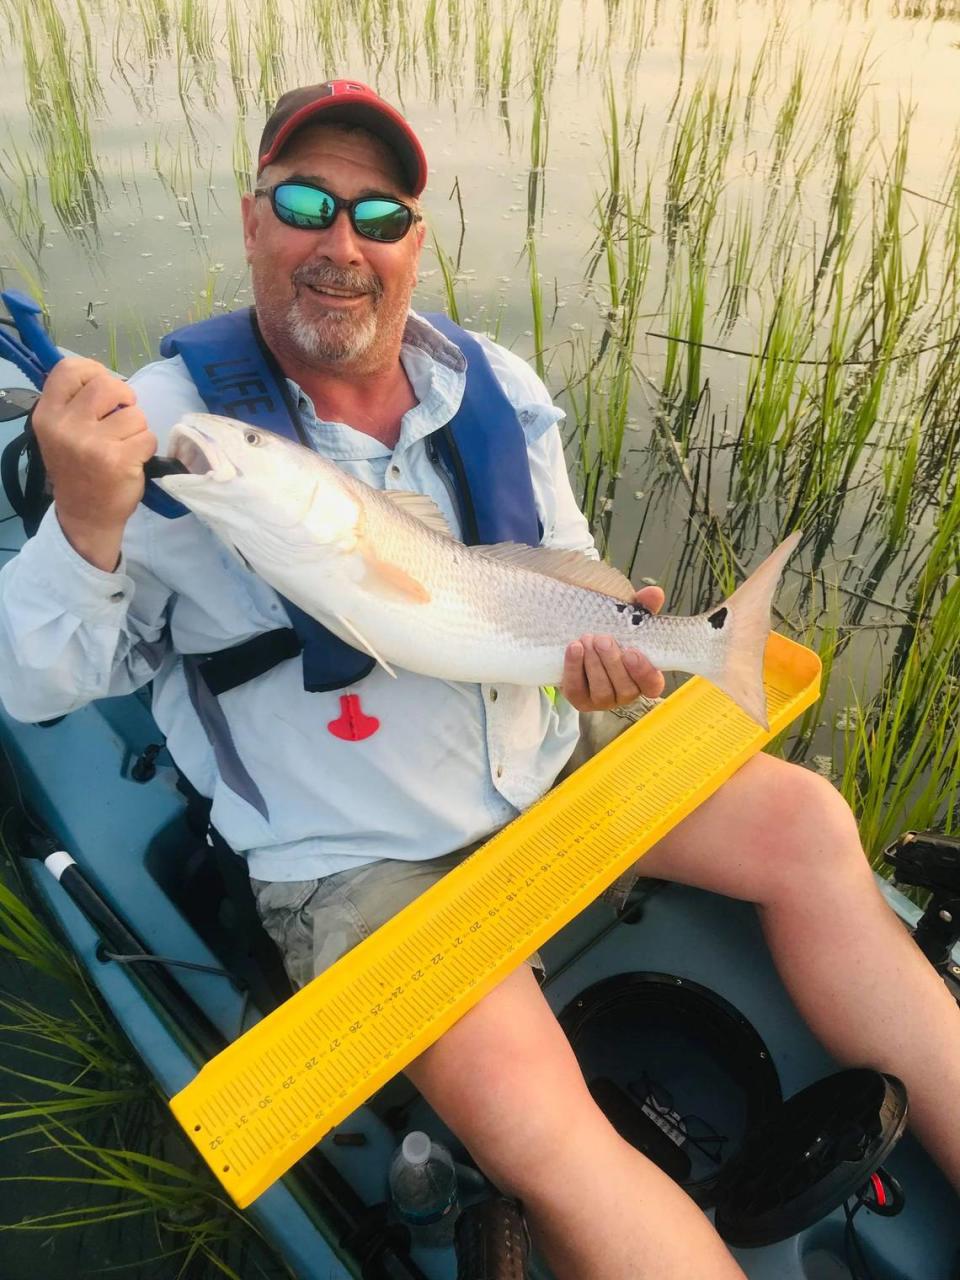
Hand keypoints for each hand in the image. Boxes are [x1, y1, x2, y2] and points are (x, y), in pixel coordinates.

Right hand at [31, 358, 155, 568]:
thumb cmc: (78, 469)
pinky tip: (133, 459)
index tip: (105, 389)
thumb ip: (76, 404)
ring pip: (134, 413)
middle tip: (123, 417)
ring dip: (137, 427)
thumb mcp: (61, 432)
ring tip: (124, 444)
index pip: (69, 369)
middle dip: (125, 398)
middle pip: (108, 384)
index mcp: (48, 414)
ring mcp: (92, 443)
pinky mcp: (118, 460)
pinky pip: (148, 436)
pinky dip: (146, 447)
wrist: (85, 515)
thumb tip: (108, 378)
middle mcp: (66, 426)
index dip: (93, 371)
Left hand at [561, 585, 665, 711]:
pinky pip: (576, 689)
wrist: (578, 645)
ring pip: (602, 690)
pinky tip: (574, 648)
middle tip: (603, 639)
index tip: (632, 652)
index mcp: (643, 677)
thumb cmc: (611, 636)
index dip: (644, 672)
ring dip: (593, 664)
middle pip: (625, 687)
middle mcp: (625, 693)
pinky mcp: (579, 699)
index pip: (652, 684)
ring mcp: (602, 700)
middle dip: (612, 662)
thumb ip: (642, 608)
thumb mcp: (627, 620)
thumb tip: (654, 593)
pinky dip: (574, 668)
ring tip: (587, 639)